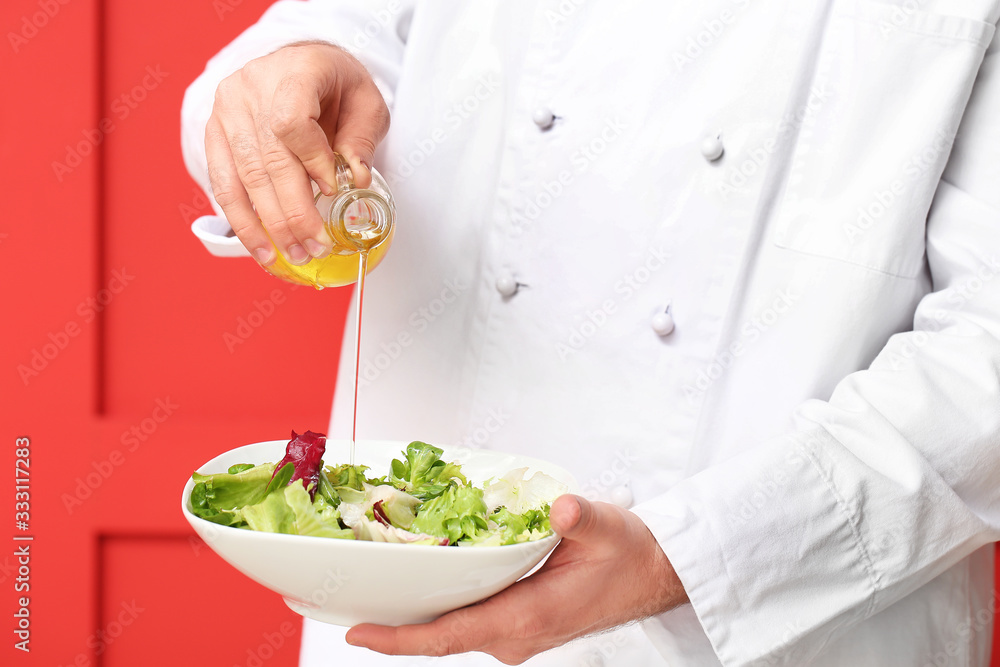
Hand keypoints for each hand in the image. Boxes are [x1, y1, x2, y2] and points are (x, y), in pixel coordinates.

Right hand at [205, 42, 389, 266]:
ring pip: (243, 178)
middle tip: (315, 247)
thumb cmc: (335, 84)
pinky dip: (242, 220)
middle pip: (267, 160)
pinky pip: (223, 184)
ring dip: (268, 226)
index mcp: (293, 72)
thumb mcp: (365, 102)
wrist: (298, 63)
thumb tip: (356, 180)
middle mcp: (251, 88)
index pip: (291, 123)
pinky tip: (261, 247)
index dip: (312, 162)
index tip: (333, 189)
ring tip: (291, 255)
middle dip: (293, 213)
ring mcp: (227, 111)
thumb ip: (362, 139)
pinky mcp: (214, 133)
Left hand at [345, 495, 688, 664]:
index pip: (451, 636)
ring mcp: (514, 631)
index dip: (400, 639)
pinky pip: (464, 620)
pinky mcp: (516, 621)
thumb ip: (583, 519)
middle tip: (338, 599)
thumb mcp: (608, 528)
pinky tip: (418, 583)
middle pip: (438, 636)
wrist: (651, 574)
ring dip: (409, 617)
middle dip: (389, 624)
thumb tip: (563, 510)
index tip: (357, 633)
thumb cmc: (629, 555)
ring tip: (366, 590)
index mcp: (528, 617)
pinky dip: (435, 607)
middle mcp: (514, 633)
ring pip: (448, 629)